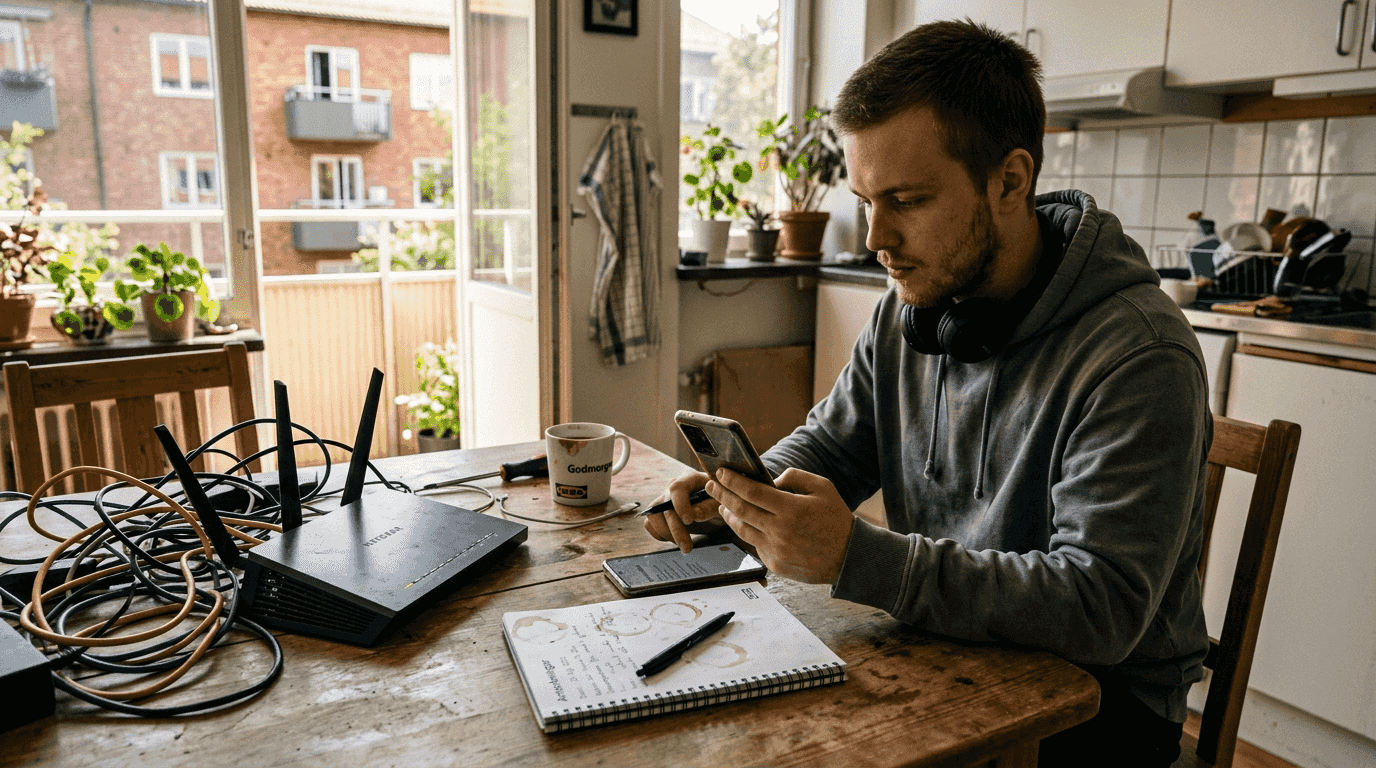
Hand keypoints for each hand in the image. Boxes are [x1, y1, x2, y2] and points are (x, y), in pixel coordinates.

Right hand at [643, 470, 724, 552]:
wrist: (717, 507)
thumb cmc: (722, 501)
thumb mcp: (721, 503)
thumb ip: (709, 507)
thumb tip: (694, 515)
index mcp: (690, 479)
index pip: (677, 488)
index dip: (680, 504)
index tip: (689, 520)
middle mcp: (674, 488)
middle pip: (664, 506)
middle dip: (675, 529)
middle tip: (687, 547)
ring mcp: (665, 500)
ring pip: (653, 515)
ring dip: (666, 533)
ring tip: (684, 545)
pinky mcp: (661, 513)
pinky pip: (650, 523)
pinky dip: (659, 534)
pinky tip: (675, 540)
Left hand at [709, 467, 854, 584]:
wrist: (849, 557)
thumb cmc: (836, 519)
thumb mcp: (823, 488)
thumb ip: (795, 477)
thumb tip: (770, 479)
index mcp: (792, 509)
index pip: (753, 492)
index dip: (733, 481)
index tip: (721, 473)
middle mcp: (781, 531)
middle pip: (741, 510)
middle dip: (722, 495)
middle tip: (712, 485)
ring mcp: (776, 550)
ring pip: (742, 530)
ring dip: (728, 515)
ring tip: (723, 504)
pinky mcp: (775, 565)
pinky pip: (754, 545)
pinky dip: (747, 532)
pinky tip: (743, 523)